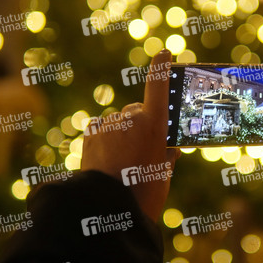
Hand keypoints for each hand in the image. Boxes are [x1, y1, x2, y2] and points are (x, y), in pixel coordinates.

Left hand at [81, 49, 179, 221]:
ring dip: (125, 133)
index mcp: (154, 125)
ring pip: (121, 121)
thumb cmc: (143, 193)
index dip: (162, 68)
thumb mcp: (164, 173)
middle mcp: (130, 119)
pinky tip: (110, 155)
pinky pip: (104, 127)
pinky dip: (109, 136)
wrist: (108, 208)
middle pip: (139, 111)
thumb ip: (167, 154)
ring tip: (124, 160)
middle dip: (143, 124)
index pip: (158, 87)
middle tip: (145, 150)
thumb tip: (170, 148)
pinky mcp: (92, 133)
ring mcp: (109, 125)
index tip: (165, 54)